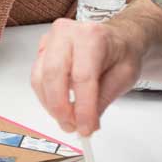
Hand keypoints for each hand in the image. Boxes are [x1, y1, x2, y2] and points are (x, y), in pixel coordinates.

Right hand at [30, 18, 144, 135]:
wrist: (116, 38)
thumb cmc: (121, 53)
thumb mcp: (125, 76)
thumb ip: (104, 98)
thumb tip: (87, 122)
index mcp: (91, 36)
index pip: (82, 76)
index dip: (82, 106)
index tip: (85, 127)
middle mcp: (66, 33)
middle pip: (53, 74)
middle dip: (60, 107)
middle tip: (71, 126)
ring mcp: (50, 40)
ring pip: (39, 77)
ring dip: (50, 104)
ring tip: (67, 120)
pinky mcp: (42, 50)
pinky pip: (36, 77)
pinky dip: (46, 96)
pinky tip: (60, 105)